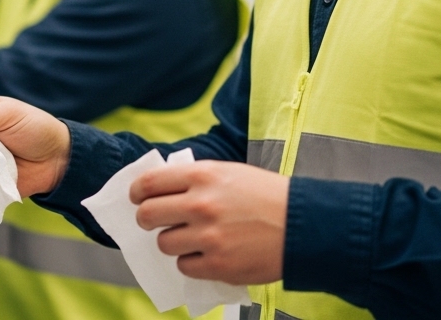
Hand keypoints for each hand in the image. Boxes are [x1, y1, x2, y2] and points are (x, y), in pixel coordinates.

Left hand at [131, 161, 288, 284]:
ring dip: (173, 243)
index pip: (149, 183)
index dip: (137, 192)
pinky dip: (192, 263)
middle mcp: (201, 205)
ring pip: (164, 244)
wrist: (304, 225)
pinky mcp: (218, 265)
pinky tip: (207, 255)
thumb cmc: (268, 196)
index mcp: (202, 176)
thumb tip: (162, 189)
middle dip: (146, 220)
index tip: (138, 198)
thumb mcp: (230, 173)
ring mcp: (208, 237)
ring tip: (190, 239)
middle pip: (147, 215)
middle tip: (154, 222)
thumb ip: (196, 180)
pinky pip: (185, 267)